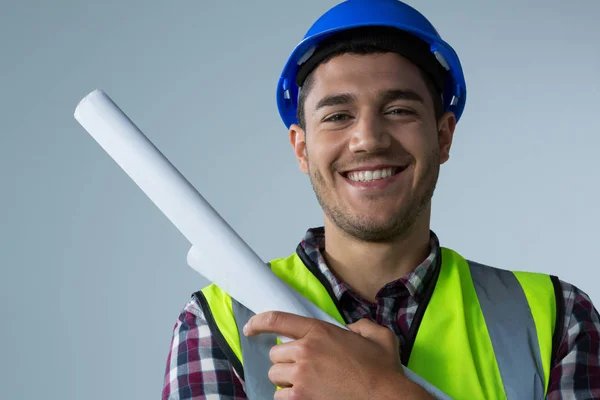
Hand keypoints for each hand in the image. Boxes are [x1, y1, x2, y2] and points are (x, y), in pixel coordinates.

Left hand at [243, 311, 432, 399]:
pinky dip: (290, 397)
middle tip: (304, 368)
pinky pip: (280, 396)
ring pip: (276, 376)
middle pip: (276, 354)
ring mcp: (301, 376)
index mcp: (320, 331)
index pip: (278, 320)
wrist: (385, 398)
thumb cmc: (383, 371)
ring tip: (307, 384)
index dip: (259, 322)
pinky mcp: (300, 398)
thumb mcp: (378, 336)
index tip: (250, 328)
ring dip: (287, 380)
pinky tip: (307, 397)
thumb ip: (361, 326)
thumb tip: (351, 329)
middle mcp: (305, 350)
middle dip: (287, 361)